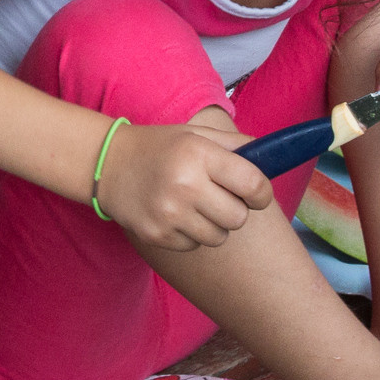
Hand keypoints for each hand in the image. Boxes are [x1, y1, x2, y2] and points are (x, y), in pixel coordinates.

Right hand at [94, 118, 274, 251]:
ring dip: (215, 225)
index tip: (257, 193)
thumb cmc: (159, 147)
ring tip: (196, 207)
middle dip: (236, 209)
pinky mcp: (156, 236)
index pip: (253, 185)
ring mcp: (169, 214)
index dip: (262, 193)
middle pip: (239, 217)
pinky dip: (192, 234)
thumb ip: (236, 145)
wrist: (106, 164)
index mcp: (198, 155)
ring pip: (219, 237)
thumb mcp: (195, 134)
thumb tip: (273, 157)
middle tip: (220, 198)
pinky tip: (176, 216)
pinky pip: (194, 246)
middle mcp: (185, 185)